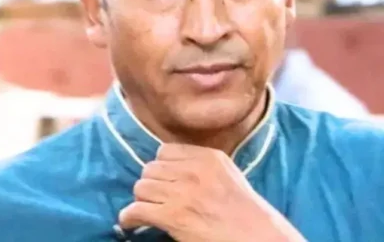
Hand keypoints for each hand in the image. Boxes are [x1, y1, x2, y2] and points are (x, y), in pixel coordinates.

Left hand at [118, 144, 305, 241]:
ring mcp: (183, 193)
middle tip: (155, 198)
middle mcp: (194, 171)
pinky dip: (129, 218)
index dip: (161, 167)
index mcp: (208, 157)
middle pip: (150, 169)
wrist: (254, 235)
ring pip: (140, 188)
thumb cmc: (243, 211)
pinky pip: (136, 210)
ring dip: (141, 201)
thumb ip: (202, 165)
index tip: (164, 179)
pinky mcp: (173, 216)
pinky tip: (132, 224)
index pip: (165, 151)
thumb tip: (172, 167)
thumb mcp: (227, 174)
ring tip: (147, 211)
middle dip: (150, 184)